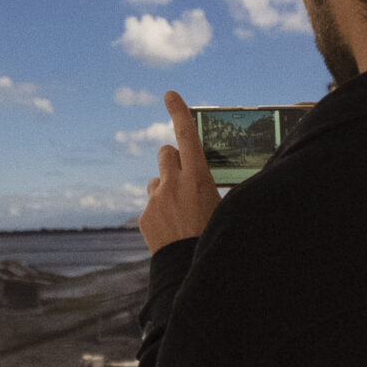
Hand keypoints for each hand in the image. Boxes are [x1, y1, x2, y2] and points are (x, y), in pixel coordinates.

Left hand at [138, 91, 219, 252]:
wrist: (190, 272)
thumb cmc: (214, 237)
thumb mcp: (222, 206)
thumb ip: (209, 185)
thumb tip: (204, 178)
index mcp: (198, 177)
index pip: (187, 135)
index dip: (178, 111)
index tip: (169, 95)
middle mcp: (173, 183)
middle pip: (166, 152)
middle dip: (173, 159)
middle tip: (184, 177)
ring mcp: (155, 199)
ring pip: (157, 180)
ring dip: (166, 188)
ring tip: (180, 213)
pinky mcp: (144, 216)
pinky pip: (151, 204)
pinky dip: (159, 212)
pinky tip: (171, 230)